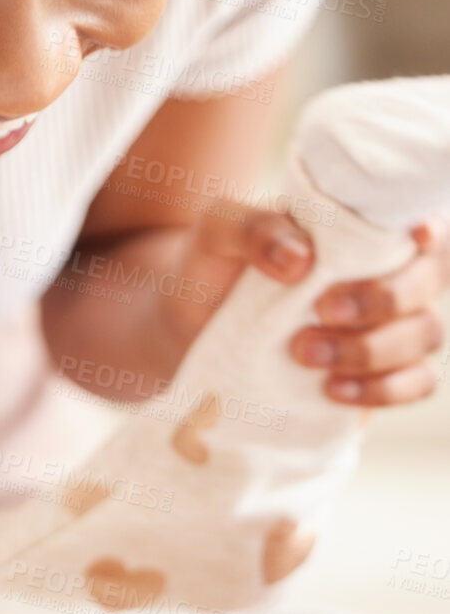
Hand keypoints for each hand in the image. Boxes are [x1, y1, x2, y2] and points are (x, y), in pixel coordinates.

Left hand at [160, 210, 448, 407]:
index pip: (422, 223)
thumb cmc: (213, 264)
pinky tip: (332, 390)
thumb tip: (300, 260)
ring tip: (303, 353)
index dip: (432, 232)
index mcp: (359, 229)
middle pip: (429, 282)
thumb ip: (254, 230)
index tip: (415, 237)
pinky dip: (383, 390)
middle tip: (320, 311)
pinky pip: (414, 383)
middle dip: (385, 300)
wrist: (188, 326)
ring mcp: (383, 326)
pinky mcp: (373, 374)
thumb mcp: (218, 231)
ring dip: (374, 349)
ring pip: (425, 335)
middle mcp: (384, 273)